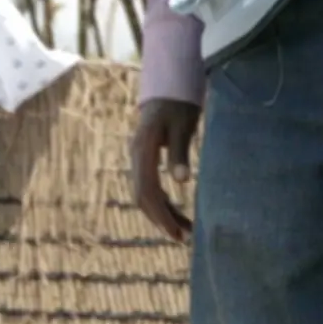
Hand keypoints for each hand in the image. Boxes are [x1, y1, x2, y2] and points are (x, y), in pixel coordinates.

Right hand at [131, 96, 199, 242]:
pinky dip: (163, 202)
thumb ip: (181, 152)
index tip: (177, 232)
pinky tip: (178, 212)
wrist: (168, 84)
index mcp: (143, 150)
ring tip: (185, 231)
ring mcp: (139, 159)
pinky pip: (150, 186)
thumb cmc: (178, 102)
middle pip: (143, 198)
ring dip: (163, 213)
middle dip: (161, 220)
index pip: (148, 191)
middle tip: (183, 238)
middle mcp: (136, 157)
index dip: (161, 215)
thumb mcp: (183, 125)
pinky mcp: (146, 159)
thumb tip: (181, 182)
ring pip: (146, 194)